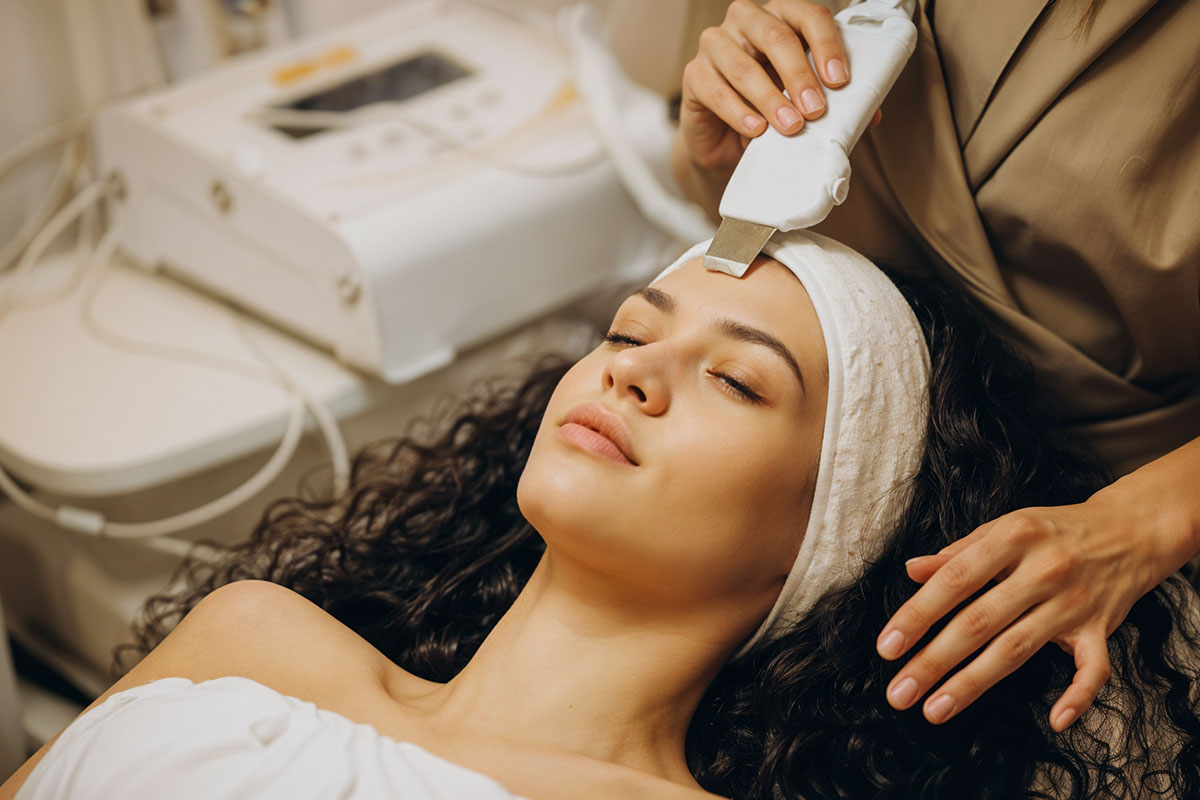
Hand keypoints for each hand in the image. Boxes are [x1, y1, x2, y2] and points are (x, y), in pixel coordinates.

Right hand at [679, 0, 854, 176]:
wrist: (728, 143)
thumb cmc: (771, 110)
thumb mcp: (804, 103)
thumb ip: (834, 102)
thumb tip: (871, 115)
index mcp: (781, 17)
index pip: (809, 16)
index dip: (827, 45)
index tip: (840, 80)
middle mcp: (747, 21)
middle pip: (777, 36)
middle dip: (800, 76)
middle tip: (816, 109)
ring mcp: (716, 44)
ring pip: (744, 65)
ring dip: (771, 99)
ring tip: (790, 126)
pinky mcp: (694, 74)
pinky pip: (715, 89)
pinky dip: (738, 111)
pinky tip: (756, 129)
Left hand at [875, 489, 1193, 731]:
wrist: (1130, 529)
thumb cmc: (1053, 531)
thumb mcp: (1004, 527)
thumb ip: (958, 552)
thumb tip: (912, 570)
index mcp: (1012, 537)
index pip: (954, 580)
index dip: (917, 615)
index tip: (887, 647)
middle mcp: (1043, 569)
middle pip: (980, 622)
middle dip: (934, 660)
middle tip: (899, 693)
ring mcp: (1074, 602)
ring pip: (1017, 649)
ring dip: (973, 683)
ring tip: (935, 709)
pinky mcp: (1102, 629)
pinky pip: (1093, 670)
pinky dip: (1079, 697)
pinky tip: (1055, 721)